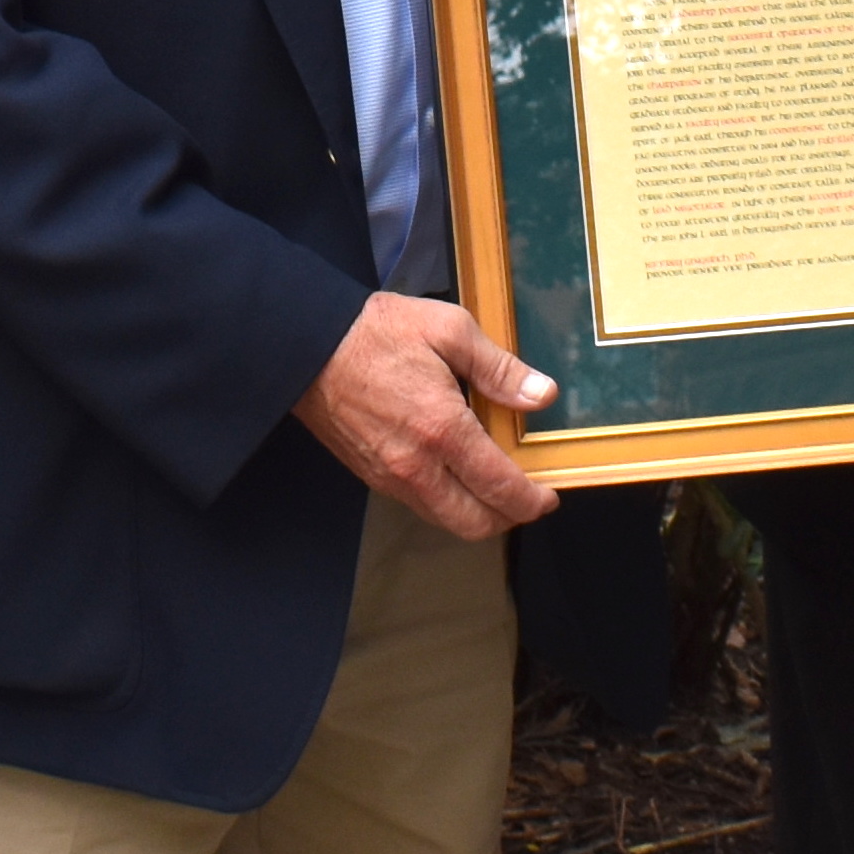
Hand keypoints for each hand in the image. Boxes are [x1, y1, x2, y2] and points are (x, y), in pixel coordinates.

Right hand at [294, 294, 556, 540]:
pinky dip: (445, 502)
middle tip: (525, 497)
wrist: (304, 345)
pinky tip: (453, 472)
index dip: (532, 500)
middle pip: (475, 523)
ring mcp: (389, 477)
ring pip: (445, 520)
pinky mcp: (370, 475)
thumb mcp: (448, 330)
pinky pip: (418, 504)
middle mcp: (417, 466)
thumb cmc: (377, 331)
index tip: (549, 494)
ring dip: (475, 514)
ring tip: (491, 486)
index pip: (501, 488)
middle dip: (508, 518)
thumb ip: (498, 368)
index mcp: (443, 429)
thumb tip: (542, 395)